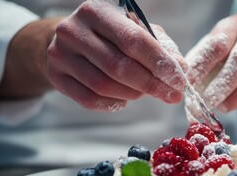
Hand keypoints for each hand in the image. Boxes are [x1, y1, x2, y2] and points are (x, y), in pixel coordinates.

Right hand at [47, 0, 186, 111]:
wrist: (71, 39)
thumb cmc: (110, 34)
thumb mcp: (135, 30)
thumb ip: (159, 46)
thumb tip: (181, 68)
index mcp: (97, 11)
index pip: (134, 40)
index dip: (160, 64)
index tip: (179, 81)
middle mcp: (74, 29)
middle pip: (119, 66)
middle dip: (151, 84)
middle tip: (172, 96)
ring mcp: (60, 53)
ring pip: (104, 86)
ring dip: (133, 94)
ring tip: (145, 92)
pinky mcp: (55, 75)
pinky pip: (89, 99)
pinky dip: (113, 104)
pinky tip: (124, 99)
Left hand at [186, 15, 236, 112]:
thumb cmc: (231, 46)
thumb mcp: (213, 46)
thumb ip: (200, 64)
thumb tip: (184, 90)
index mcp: (232, 26)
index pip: (218, 45)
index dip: (203, 67)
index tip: (190, 86)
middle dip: (223, 85)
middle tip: (209, 102)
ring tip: (224, 107)